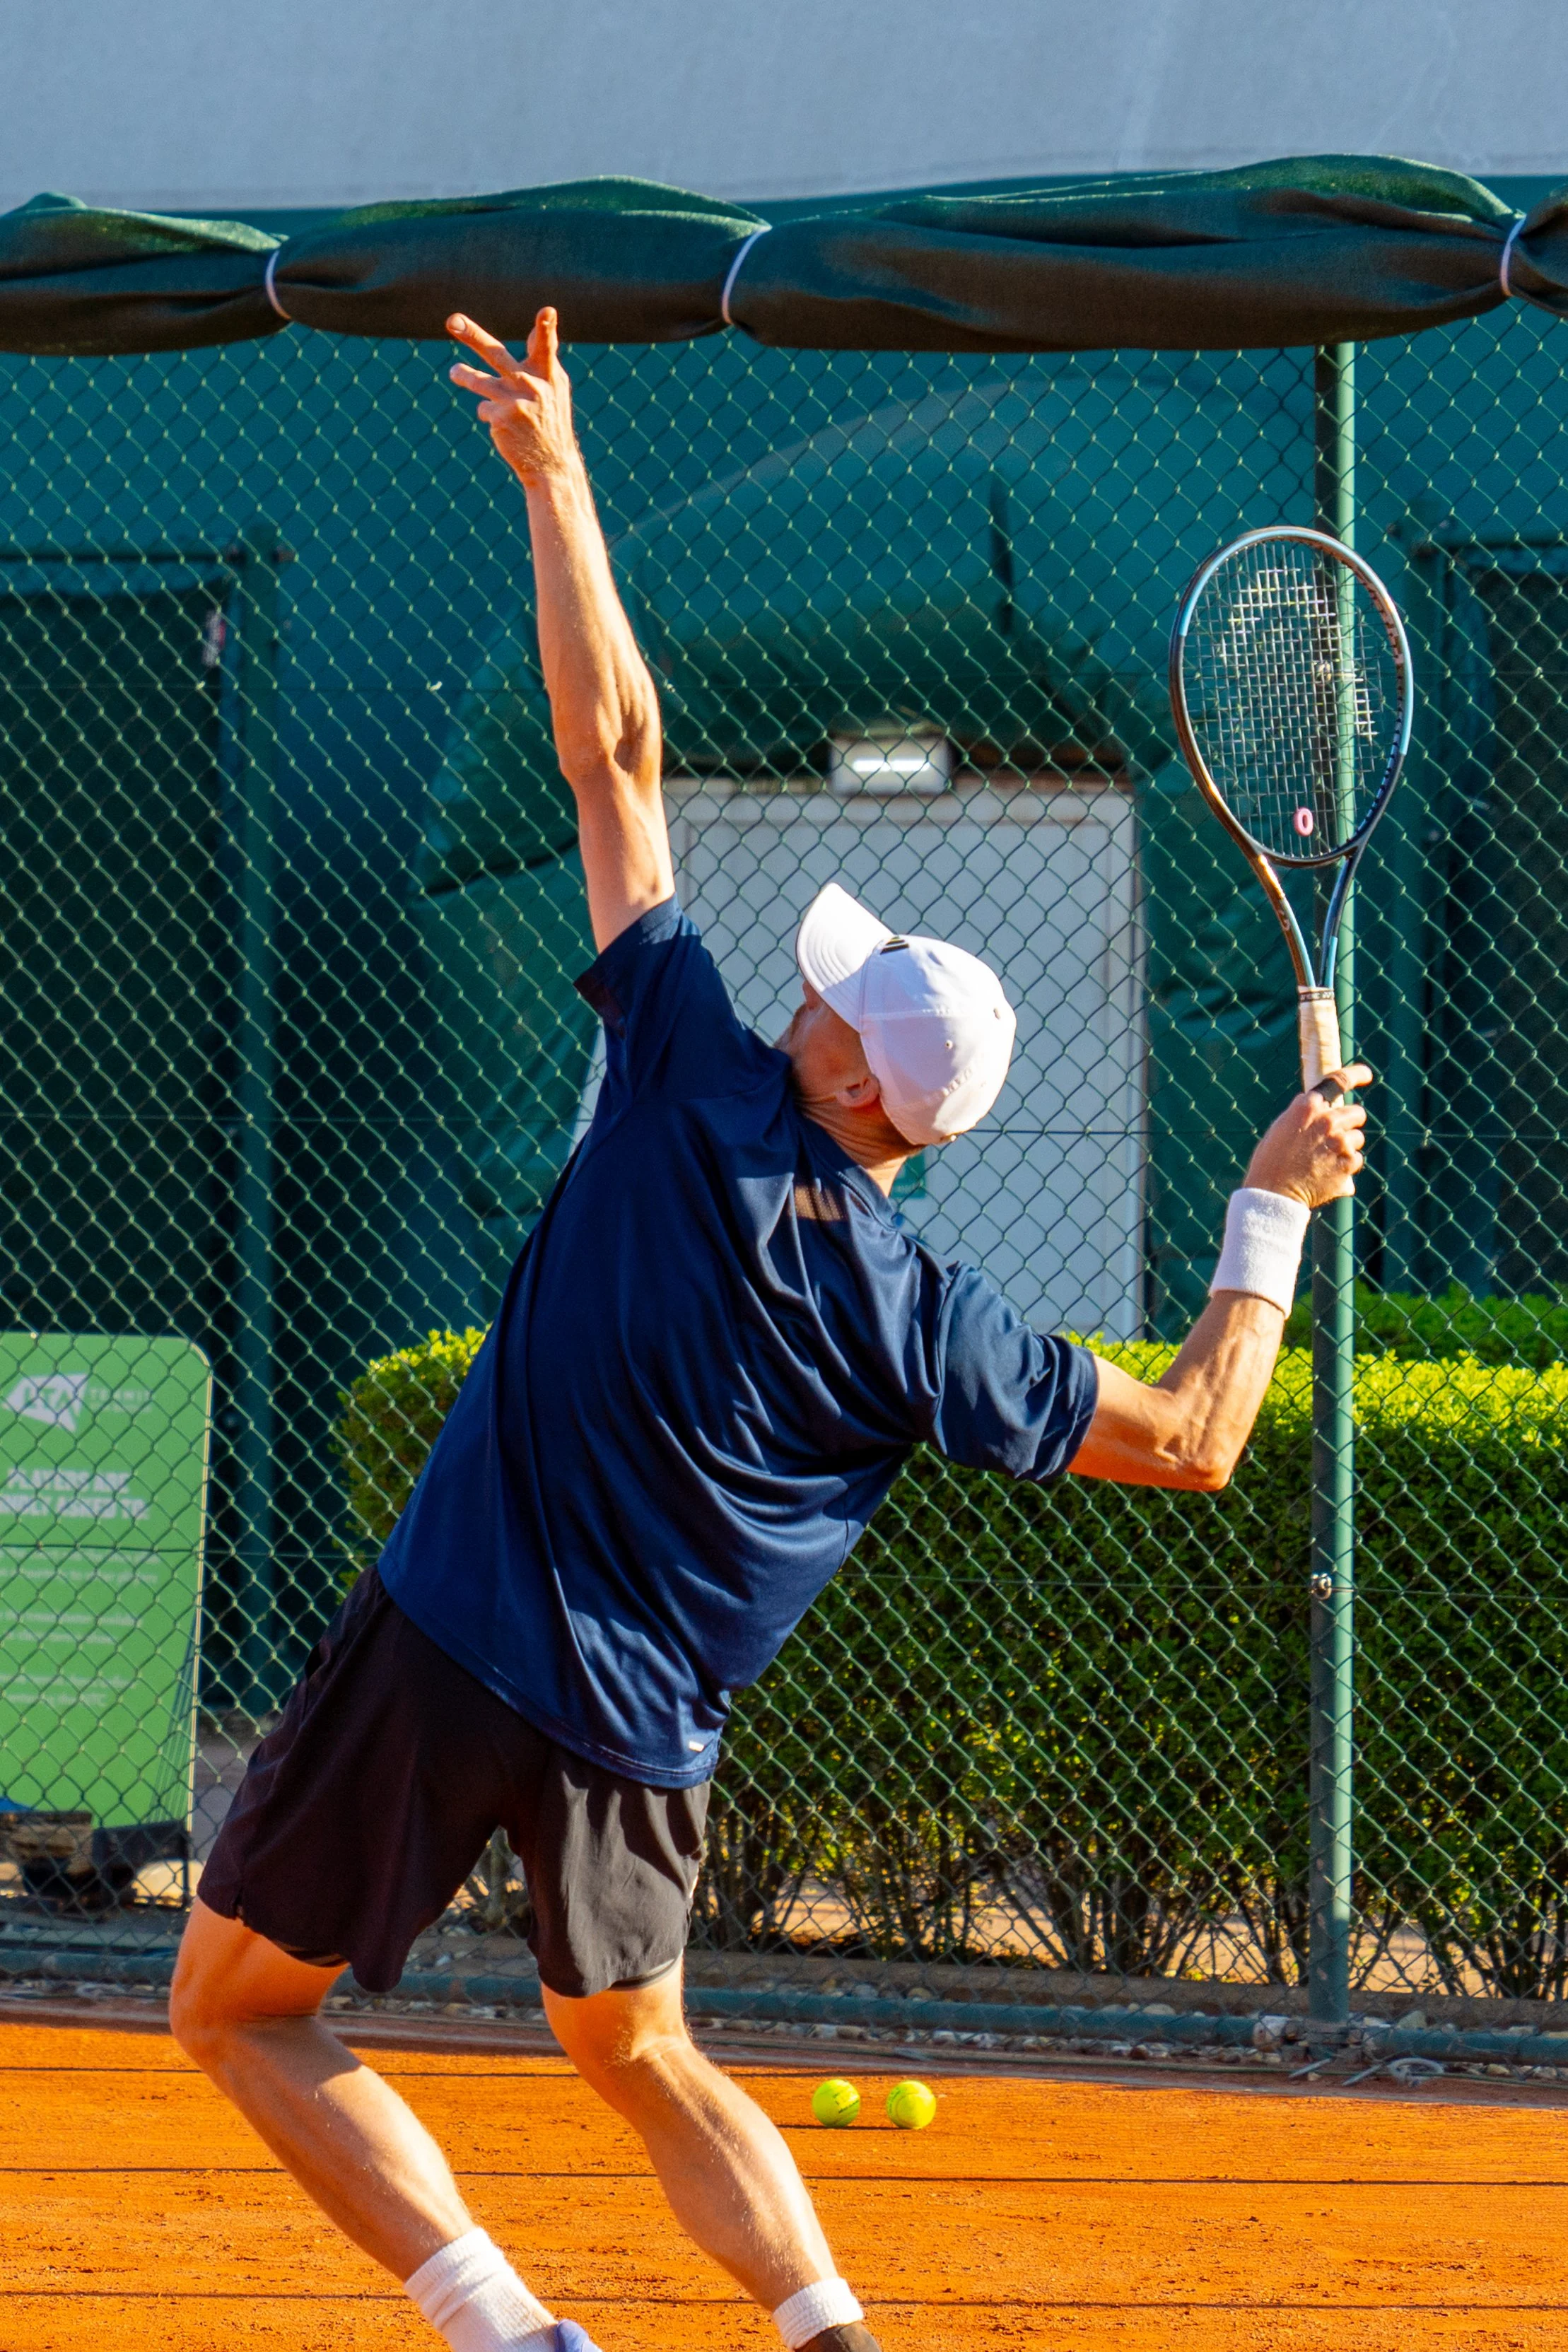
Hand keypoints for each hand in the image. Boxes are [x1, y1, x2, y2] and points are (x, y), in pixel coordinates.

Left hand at [447, 308, 578, 489]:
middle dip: (472, 336)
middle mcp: (532, 386)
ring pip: (478, 381)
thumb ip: (544, 354)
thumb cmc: (551, 419)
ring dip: (463, 375)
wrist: (551, 464)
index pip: (545, 346)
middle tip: (451, 320)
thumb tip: (547, 312)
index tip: (547, 311)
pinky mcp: (501, 419)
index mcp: (549, 376)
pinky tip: (507, 427)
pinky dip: (492, 415)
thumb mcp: (555, 387)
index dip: (546, 328)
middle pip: (496, 354)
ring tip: (454, 372)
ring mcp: (515, 403)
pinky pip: (484, 408)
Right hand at [1242, 1065, 1371, 1206]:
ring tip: (1324, 1160)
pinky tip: (1328, 1173)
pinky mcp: (1348, 1165)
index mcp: (1308, 1106)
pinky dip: (1346, 1166)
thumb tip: (1318, 1103)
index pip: (1340, 1080)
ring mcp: (1340, 1144)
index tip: (1367, 1074)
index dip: (1357, 1074)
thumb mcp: (1281, 1127)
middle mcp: (1328, 1121)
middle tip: (1337, 1134)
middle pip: (1357, 1113)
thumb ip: (1302, 1112)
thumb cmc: (1271, 1160)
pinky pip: (1356, 1160)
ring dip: (1347, 1146)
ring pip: (1357, 1139)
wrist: (1274, 1194)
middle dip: (1350, 1121)